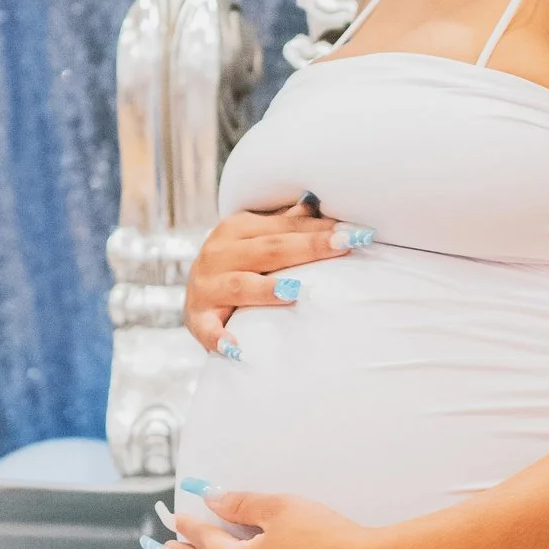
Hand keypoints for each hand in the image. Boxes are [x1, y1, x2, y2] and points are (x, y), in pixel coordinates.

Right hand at [182, 200, 372, 350]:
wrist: (193, 296)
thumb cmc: (237, 263)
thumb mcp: (256, 239)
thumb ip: (286, 223)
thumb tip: (317, 200)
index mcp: (236, 228)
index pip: (284, 227)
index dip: (320, 229)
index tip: (355, 233)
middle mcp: (219, 253)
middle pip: (270, 250)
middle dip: (309, 247)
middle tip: (345, 245)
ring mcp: (206, 286)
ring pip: (240, 285)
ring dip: (265, 290)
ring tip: (294, 291)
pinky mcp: (197, 318)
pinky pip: (208, 329)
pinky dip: (220, 339)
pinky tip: (237, 349)